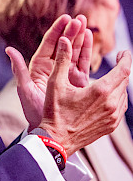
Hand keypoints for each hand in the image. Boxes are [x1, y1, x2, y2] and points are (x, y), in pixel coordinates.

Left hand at [6, 14, 91, 129]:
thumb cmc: (33, 111)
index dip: (57, 30)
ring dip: (80, 37)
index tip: (65, 17)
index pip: (49, 44)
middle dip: (71, 30)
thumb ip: (18, 69)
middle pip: (62, 45)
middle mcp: (52, 68)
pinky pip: (82, 63)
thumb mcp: (24, 89)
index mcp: (38, 67)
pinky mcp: (76, 82)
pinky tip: (90, 39)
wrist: (48, 130)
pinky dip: (86, 51)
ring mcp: (65, 74)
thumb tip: (8, 49)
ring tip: (85, 23)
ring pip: (73, 51)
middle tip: (79, 18)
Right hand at [39, 36, 130, 155]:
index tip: (123, 52)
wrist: (56, 140)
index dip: (125, 58)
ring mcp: (113, 117)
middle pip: (125, 81)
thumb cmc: (54, 112)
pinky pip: (121, 106)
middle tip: (117, 60)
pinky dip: (117, 97)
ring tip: (111, 77)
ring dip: (119, 84)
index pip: (124, 70)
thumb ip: (63, 60)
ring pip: (124, 94)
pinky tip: (107, 95)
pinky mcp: (111, 125)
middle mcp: (112, 104)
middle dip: (121, 69)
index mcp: (101, 91)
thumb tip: (64, 40)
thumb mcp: (56, 83)